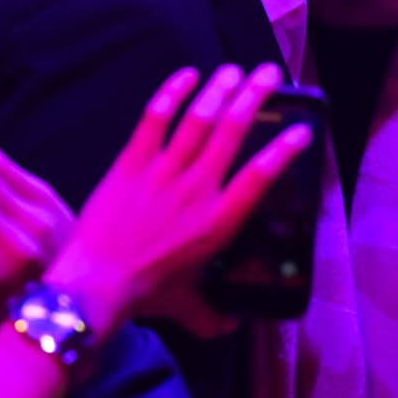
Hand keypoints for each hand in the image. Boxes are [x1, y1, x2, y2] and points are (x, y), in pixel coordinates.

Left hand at [45, 64, 308, 331]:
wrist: (95, 284)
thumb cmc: (143, 295)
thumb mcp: (186, 309)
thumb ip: (212, 316)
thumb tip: (231, 327)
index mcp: (219, 222)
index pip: (261, 176)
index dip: (285, 149)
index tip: (302, 130)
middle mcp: (198, 190)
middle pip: (232, 132)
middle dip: (254, 97)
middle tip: (268, 74)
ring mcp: (163, 173)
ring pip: (199, 119)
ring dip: (220, 89)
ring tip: (236, 69)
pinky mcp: (131, 163)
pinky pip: (154, 119)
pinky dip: (171, 92)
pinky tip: (187, 74)